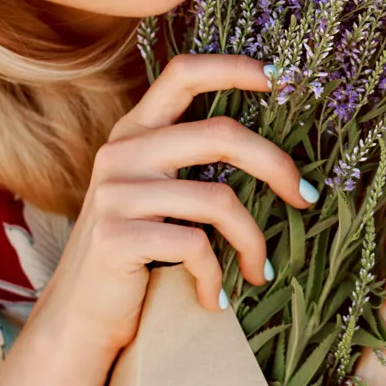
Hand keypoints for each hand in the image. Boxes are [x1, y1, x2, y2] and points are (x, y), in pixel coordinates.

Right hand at [24, 54, 316, 359]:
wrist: (79, 318)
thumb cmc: (136, 256)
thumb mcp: (155, 196)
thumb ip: (188, 161)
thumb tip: (273, 150)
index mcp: (135, 132)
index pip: (183, 73)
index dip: (233, 67)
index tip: (280, 78)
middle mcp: (121, 152)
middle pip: (222, 134)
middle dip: (277, 165)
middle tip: (305, 198)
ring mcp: (115, 192)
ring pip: (218, 200)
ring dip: (252, 242)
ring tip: (259, 271)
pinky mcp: (115, 236)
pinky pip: (195, 246)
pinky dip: (215, 276)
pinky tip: (214, 297)